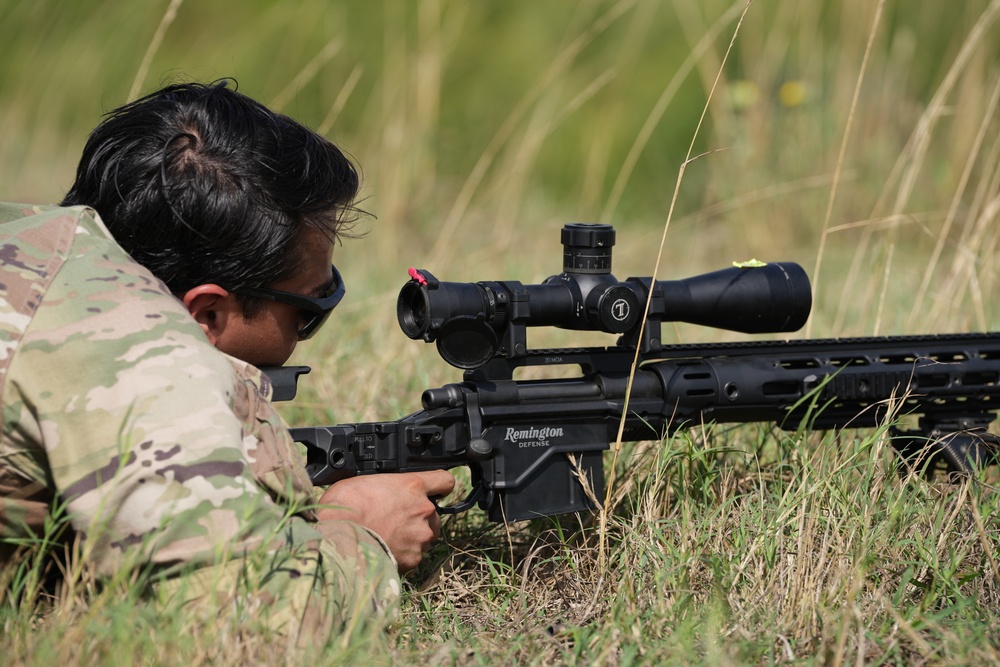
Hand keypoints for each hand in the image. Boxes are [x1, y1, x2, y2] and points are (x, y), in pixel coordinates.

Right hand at [316, 471, 455, 571]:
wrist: (338, 540)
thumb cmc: (344, 508)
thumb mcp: (364, 482)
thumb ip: (384, 487)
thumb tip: (380, 491)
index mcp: (412, 486)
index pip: (444, 480)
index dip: (441, 486)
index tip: (438, 490)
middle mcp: (423, 510)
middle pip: (433, 514)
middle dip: (419, 518)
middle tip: (395, 521)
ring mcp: (420, 536)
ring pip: (425, 536)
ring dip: (412, 537)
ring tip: (387, 538)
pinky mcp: (413, 559)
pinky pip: (413, 556)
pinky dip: (403, 555)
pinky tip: (384, 551)